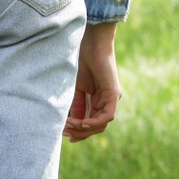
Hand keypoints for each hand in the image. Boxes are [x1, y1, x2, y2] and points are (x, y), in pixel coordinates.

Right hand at [65, 22, 120, 141]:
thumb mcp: (76, 88)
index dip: (78, 131)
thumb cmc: (82, 62)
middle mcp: (107, 101)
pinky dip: (94, 122)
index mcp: (98, 100)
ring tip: (69, 126)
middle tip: (64, 133)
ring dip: (85, 129)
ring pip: (102, 124)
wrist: (91, 45)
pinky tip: (82, 123)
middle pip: (96, 126)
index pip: (91, 122)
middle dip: (80, 132)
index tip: (64, 134)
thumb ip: (75, 104)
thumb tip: (70, 121)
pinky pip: (107, 116)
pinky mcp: (114, 94)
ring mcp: (111, 98)